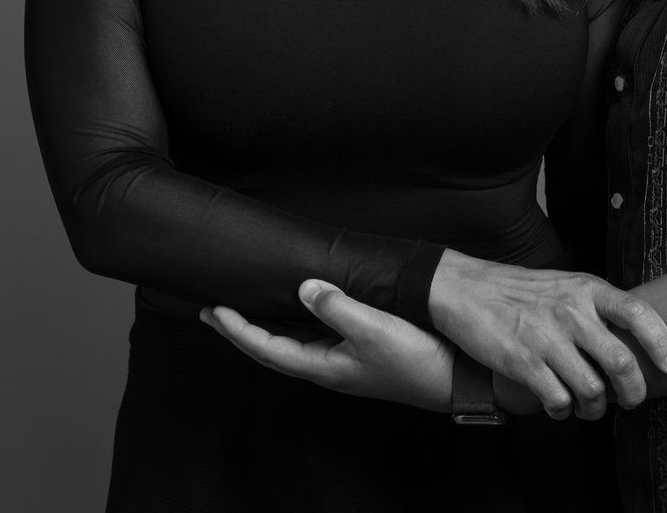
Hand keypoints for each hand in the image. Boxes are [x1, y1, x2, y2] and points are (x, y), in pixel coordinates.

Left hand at [201, 280, 454, 411]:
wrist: (453, 379)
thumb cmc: (416, 360)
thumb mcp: (374, 330)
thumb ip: (337, 308)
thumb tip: (304, 288)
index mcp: (322, 366)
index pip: (265, 348)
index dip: (237, 329)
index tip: (212, 310)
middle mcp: (327, 366)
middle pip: (271, 347)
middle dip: (241, 329)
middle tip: (213, 310)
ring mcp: (342, 361)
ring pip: (292, 342)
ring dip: (266, 325)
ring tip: (247, 307)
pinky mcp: (358, 353)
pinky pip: (314, 336)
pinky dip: (296, 321)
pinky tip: (301, 308)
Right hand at [428, 251, 666, 420]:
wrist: (467, 290)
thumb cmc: (521, 291)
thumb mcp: (565, 285)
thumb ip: (596, 306)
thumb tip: (631, 338)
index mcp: (586, 289)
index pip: (637, 314)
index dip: (662, 343)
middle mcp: (571, 312)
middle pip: (621, 362)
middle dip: (633, 391)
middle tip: (632, 401)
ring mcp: (547, 338)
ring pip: (592, 389)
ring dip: (596, 407)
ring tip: (589, 405)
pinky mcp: (523, 363)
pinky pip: (559, 401)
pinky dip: (564, 412)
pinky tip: (559, 406)